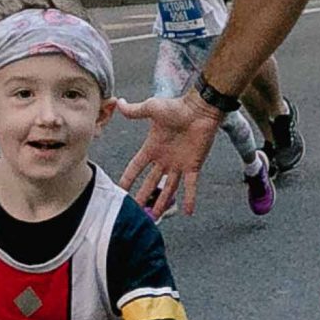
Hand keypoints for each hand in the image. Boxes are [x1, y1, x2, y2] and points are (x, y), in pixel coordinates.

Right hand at [117, 89, 221, 217]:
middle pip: (150, 182)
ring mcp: (178, 164)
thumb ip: (135, 111)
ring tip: (155, 216)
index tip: (120, 189)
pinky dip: (190, 198)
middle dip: (143, 196)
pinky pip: (190, 185)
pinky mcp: (193, 165)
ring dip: (162, 202)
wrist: (200, 108)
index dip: (128, 178)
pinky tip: (188, 212)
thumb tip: (119, 102)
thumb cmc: (176, 107)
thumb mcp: (151, 108)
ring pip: (168, 188)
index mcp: (152, 148)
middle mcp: (164, 160)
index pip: (136, 167)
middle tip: (136, 210)